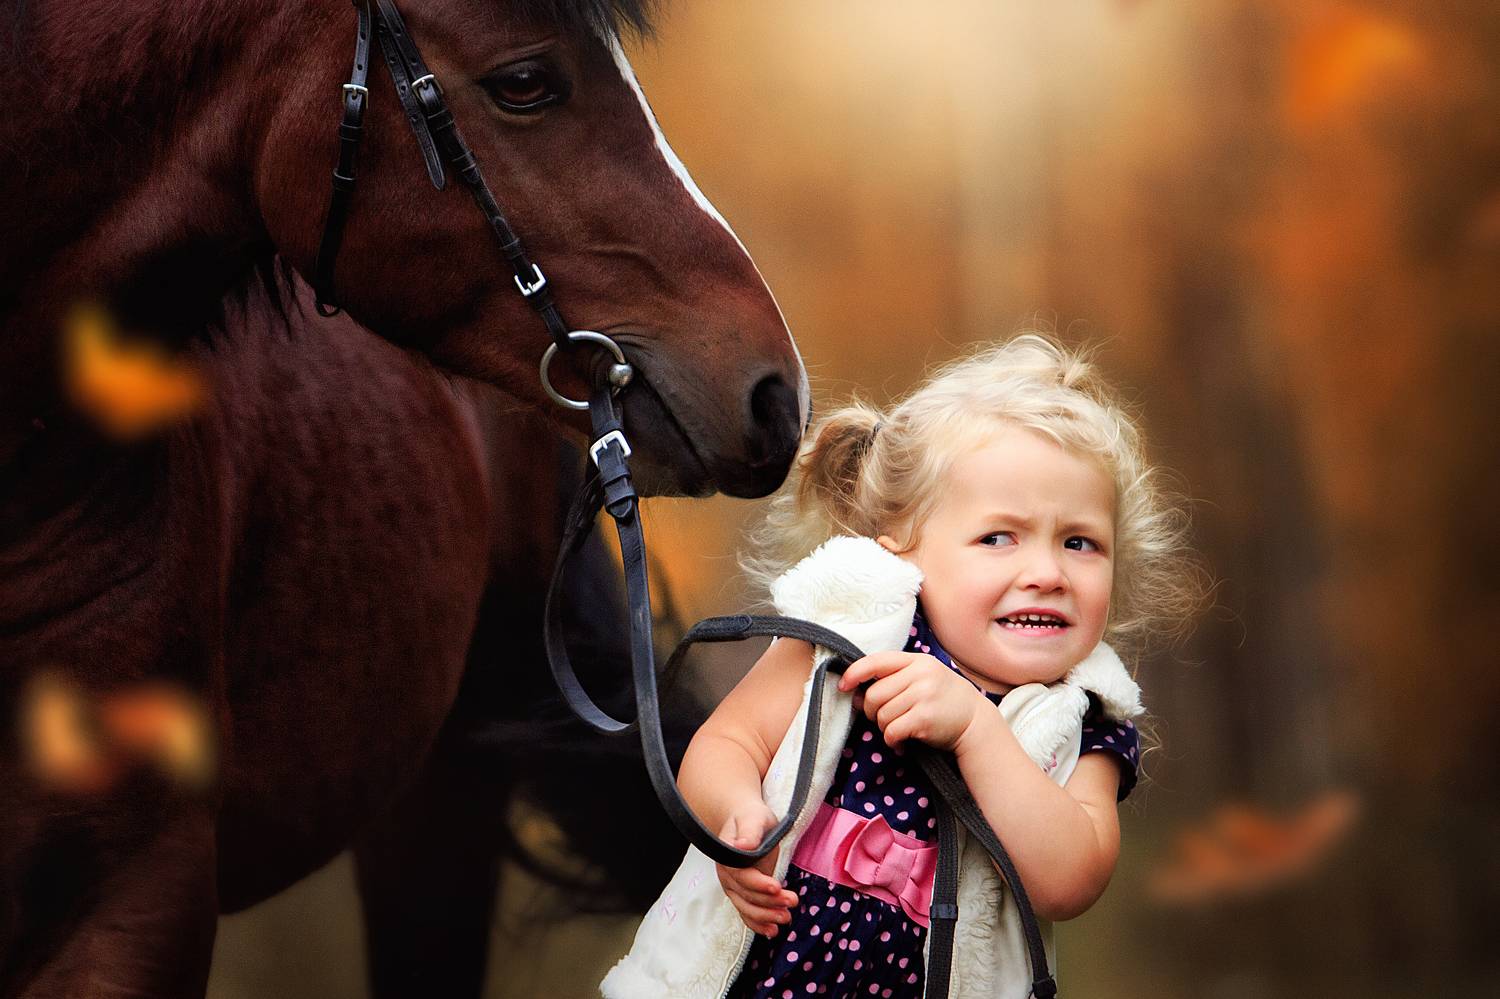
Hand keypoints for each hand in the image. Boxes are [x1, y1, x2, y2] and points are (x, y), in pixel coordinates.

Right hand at [715, 801, 797, 936]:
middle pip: (747, 896)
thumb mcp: (753, 818)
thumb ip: (749, 831)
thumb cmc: (751, 818)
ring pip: (747, 908)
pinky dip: (758, 924)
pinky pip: (747, 913)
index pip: (742, 876)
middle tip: (791, 902)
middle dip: (769, 903)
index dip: (758, 884)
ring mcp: (733, 888)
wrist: (744, 821)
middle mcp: (727, 876)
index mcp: (728, 857)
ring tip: (786, 918)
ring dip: (766, 917)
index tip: (776, 886)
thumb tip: (742, 845)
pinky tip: (771, 931)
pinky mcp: (742, 894)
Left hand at [837, 651, 986, 751]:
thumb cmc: (943, 700)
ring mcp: (923, 695)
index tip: (843, 685)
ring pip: (881, 714)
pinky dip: (891, 741)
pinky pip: (891, 731)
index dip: (854, 673)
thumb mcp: (924, 678)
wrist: (975, 722)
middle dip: (870, 711)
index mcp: (917, 661)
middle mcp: (920, 674)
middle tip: (881, 719)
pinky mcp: (924, 718)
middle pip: (874, 694)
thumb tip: (853, 694)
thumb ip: (893, 680)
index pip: (876, 661)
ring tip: (897, 730)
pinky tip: (900, 743)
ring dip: (883, 728)